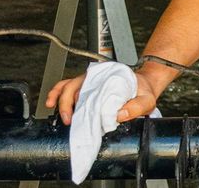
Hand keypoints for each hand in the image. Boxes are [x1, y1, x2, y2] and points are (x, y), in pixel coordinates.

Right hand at [44, 72, 159, 125]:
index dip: (81, 101)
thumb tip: (120, 115)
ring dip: (58, 97)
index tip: (79, 115)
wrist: (145, 86)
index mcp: (109, 79)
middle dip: (67, 103)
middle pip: (74, 86)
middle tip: (69, 119)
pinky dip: (57, 93)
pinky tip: (52, 103)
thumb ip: (136, 107)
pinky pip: (67, 87)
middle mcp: (96, 78)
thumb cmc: (143, 91)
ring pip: (67, 85)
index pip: (90, 88)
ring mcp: (89, 82)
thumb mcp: (146, 100)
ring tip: (56, 111)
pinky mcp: (85, 88)